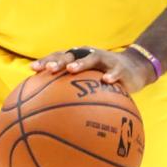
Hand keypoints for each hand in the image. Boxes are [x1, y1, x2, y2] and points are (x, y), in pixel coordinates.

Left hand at [30, 46, 157, 93]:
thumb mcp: (89, 82)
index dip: (46, 61)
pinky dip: (111, 75)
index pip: (58, 57)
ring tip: (71, 70)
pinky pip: (115, 71)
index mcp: (77, 58)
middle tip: (49, 69)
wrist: (134, 69)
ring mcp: (104, 59)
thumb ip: (73, 91)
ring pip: (91, 58)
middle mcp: (88, 55)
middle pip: (70, 55)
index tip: (32, 69)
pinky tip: (106, 81)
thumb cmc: (104, 78)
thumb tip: (50, 111)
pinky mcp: (120, 67)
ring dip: (81, 63)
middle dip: (59, 61)